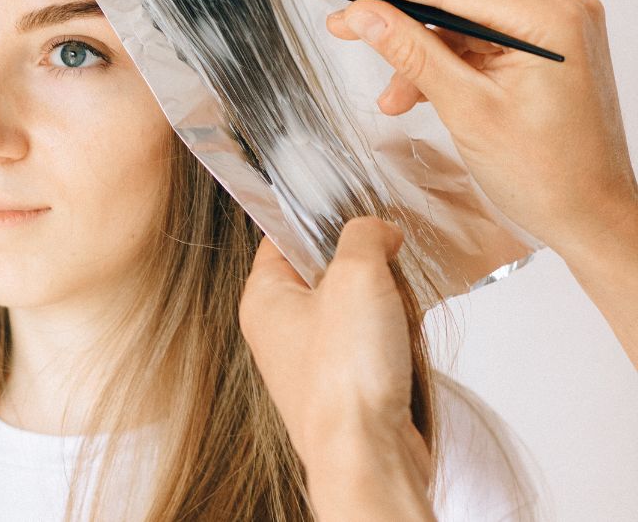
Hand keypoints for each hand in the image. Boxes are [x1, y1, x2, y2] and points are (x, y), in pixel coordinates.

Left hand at [239, 216, 432, 518]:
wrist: (368, 453)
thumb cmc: (344, 377)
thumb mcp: (356, 275)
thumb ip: (364, 236)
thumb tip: (376, 230)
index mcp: (263, 298)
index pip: (281, 238)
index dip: (317, 221)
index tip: (351, 213)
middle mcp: (280, 330)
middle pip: (325, 272)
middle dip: (363, 269)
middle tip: (382, 270)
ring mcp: (310, 360)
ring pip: (354, 308)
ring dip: (384, 306)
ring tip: (395, 315)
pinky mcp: (344, 386)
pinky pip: (371, 344)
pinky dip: (394, 339)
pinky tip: (403, 345)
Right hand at [327, 0, 637, 256]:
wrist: (590, 219)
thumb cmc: (550, 176)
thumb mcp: (466, 110)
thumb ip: (412, 54)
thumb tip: (366, 14)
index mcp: (550, 19)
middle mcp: (557, 14)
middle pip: (454, 6)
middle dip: (398, 26)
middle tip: (344, 26)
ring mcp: (551, 35)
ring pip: (460, 33)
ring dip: (419, 62)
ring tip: (392, 99)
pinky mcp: (541, 55)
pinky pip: (477, 50)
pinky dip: (444, 71)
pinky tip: (417, 95)